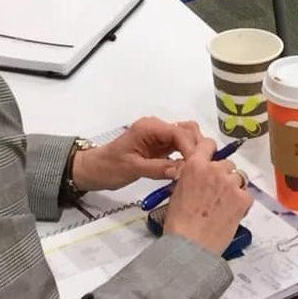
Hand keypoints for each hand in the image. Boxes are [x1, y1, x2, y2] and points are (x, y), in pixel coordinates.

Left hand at [71, 117, 208, 192]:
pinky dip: (187, 157)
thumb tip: (183, 170)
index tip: (199, 165)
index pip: (178, 132)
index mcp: (149, 127)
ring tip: (199, 170)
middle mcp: (157, 128)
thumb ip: (158, 168)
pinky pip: (179, 148)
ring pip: (185, 138)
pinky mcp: (160, 147)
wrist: (94, 170)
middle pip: (186, 131)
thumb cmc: (109, 167)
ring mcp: (159, 137)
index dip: (191, 147)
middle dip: (197, 147)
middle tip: (203, 168)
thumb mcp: (133, 168)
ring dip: (194, 151)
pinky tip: (190, 171)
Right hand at [162, 152, 251, 255]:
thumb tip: (197, 178)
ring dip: (233, 188)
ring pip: (238, 178)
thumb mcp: (177, 192)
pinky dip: (242, 202)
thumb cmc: (179, 224)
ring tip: (223, 205)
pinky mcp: (243, 199)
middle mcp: (215, 170)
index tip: (213, 158)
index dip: (211, 151)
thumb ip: (190, 178)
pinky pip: (247, 194)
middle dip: (223, 176)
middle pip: (226, 164)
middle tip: (216, 193)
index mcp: (195, 165)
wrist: (190, 245)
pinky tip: (231, 213)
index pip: (208, 144)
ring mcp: (231, 184)